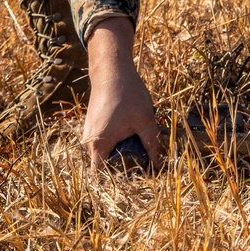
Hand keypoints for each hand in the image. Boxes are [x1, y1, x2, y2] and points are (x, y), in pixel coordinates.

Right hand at [82, 16, 162, 173]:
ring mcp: (89, 132)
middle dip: (124, 164)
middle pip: (105, 164)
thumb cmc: (127, 94)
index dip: (118, 181)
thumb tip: (160, 164)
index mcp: (98, 146)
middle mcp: (89, 142)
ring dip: (122, 150)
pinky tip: (131, 128)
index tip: (136, 178)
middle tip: (144, 159)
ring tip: (139, 140)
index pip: (103, 177)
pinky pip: (104, 139)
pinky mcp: (93, 123)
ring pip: (106, 150)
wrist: (111, 68)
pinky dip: (117, 139)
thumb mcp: (145, 120)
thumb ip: (153, 143)